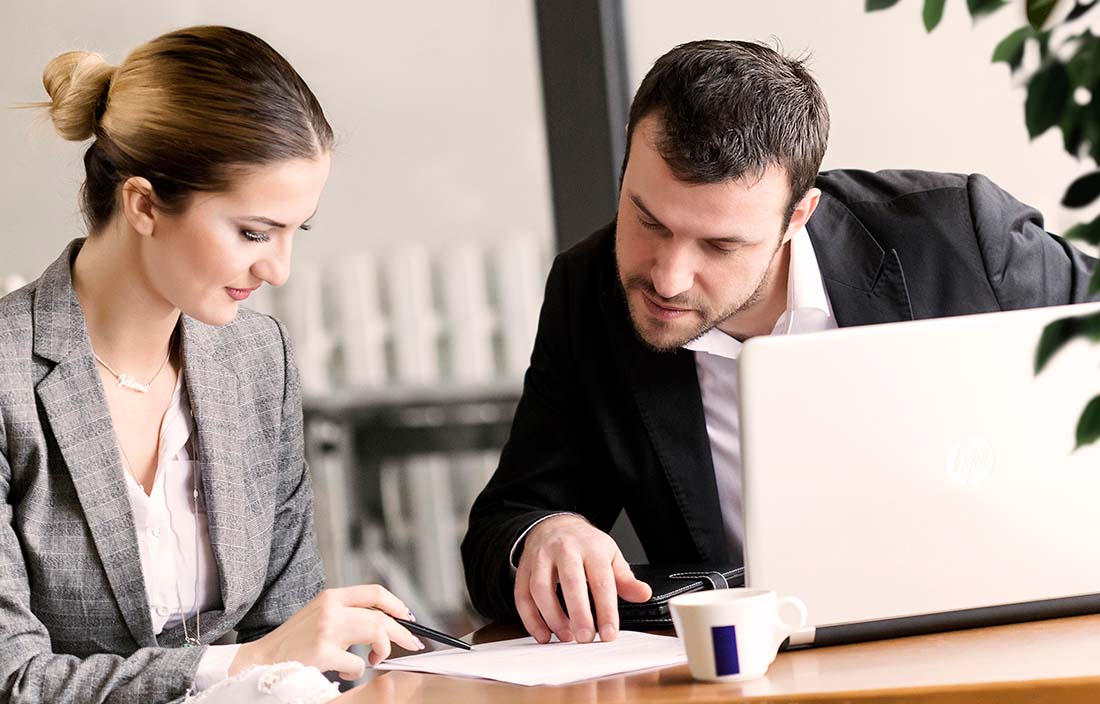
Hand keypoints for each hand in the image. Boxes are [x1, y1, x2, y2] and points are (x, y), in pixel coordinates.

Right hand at [229, 584, 424, 679]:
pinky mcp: (323, 652)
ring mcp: (327, 629)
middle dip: (402, 632)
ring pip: (376, 633)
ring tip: (374, 659)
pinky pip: (356, 664)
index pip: (374, 592)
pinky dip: (356, 671)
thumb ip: (347, 615)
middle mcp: (330, 608)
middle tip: (412, 644)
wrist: (261, 660)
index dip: (397, 605)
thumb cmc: (294, 642)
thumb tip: (383, 626)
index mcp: (330, 597)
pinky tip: (342, 671)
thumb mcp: (320, 616)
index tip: (409, 617)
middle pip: (380, 616)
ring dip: (382, 650)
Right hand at [514, 514, 650, 644]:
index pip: (601, 579)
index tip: (609, 633)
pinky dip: (530, 618)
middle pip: (570, 581)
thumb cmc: (585, 545)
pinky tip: (543, 634)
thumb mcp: (610, 555)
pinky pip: (522, 594)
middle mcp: (565, 549)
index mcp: (591, 547)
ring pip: (541, 588)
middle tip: (585, 638)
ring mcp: (541, 557)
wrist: (554, 525)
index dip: (606, 609)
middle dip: (578, 613)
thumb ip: (625, 579)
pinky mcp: (524, 568)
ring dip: (552, 617)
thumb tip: (643, 594)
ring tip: (566, 636)